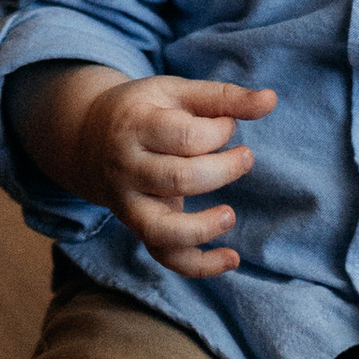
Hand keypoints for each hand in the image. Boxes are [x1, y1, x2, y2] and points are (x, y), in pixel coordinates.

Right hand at [21, 66, 277, 279]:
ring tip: (230, 215)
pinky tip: (232, 258)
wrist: (87, 137)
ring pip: (161, 229)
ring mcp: (129, 204)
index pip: (182, 136)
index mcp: (135, 126)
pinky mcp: (138, 227)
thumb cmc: (145, 110)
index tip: (229, 125)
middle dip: (222, 170)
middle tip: (246, 156)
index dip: (218, 131)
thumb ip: (224, 97)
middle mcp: (127, 168)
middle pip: (176, 179)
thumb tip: (271, 99)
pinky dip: (199, 266)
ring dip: (201, 229)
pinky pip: (165, 256)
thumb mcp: (177, 92)